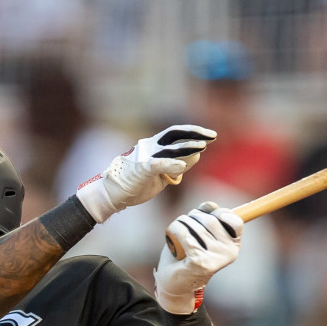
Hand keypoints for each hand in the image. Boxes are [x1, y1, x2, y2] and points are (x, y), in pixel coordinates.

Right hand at [76, 125, 215, 222]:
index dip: (194, 133)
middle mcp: (150, 147)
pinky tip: (182, 167)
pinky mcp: (140, 169)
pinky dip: (170, 165)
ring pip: (169, 149)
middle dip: (195, 134)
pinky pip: (157, 165)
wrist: (114, 193)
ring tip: (203, 147)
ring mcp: (144, 157)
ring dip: (187, 148)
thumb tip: (197, 156)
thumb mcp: (161, 173)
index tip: (210, 135)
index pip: (177, 134)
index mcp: (154, 146)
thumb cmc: (136, 183)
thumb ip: (176, 164)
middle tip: (212, 135)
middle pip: (175, 135)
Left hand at [154, 202, 242, 313]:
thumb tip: (210, 205)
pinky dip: (175, 228)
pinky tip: (172, 233)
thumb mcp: (200, 233)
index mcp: (234, 246)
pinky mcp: (199, 262)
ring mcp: (215, 258)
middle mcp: (229, 253)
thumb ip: (207, 216)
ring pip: (196, 225)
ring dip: (182, 222)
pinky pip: (185, 233)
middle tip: (185, 223)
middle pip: (211, 219)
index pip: (235, 220)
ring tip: (177, 229)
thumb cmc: (187, 256)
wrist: (174, 284)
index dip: (219, 212)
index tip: (204, 215)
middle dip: (194, 216)